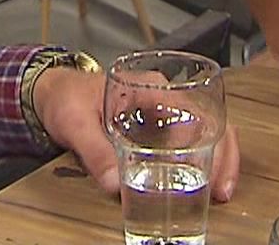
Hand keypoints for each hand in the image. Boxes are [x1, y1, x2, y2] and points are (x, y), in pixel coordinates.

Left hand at [32, 64, 241, 202]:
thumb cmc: (66, 98)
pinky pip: (192, 139)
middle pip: (209, 118)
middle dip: (223, 153)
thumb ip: (94, 151)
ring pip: (207, 129)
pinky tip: (203, 184)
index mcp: (148, 86)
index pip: (190, 107)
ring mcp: (165, 110)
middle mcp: (164, 95)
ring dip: (219, 158)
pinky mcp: (160, 126)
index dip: (203, 137)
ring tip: (220, 192)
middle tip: (220, 188)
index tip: (202, 167)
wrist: (55, 94)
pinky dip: (203, 160)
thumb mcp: (75, 122)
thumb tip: (115, 183)